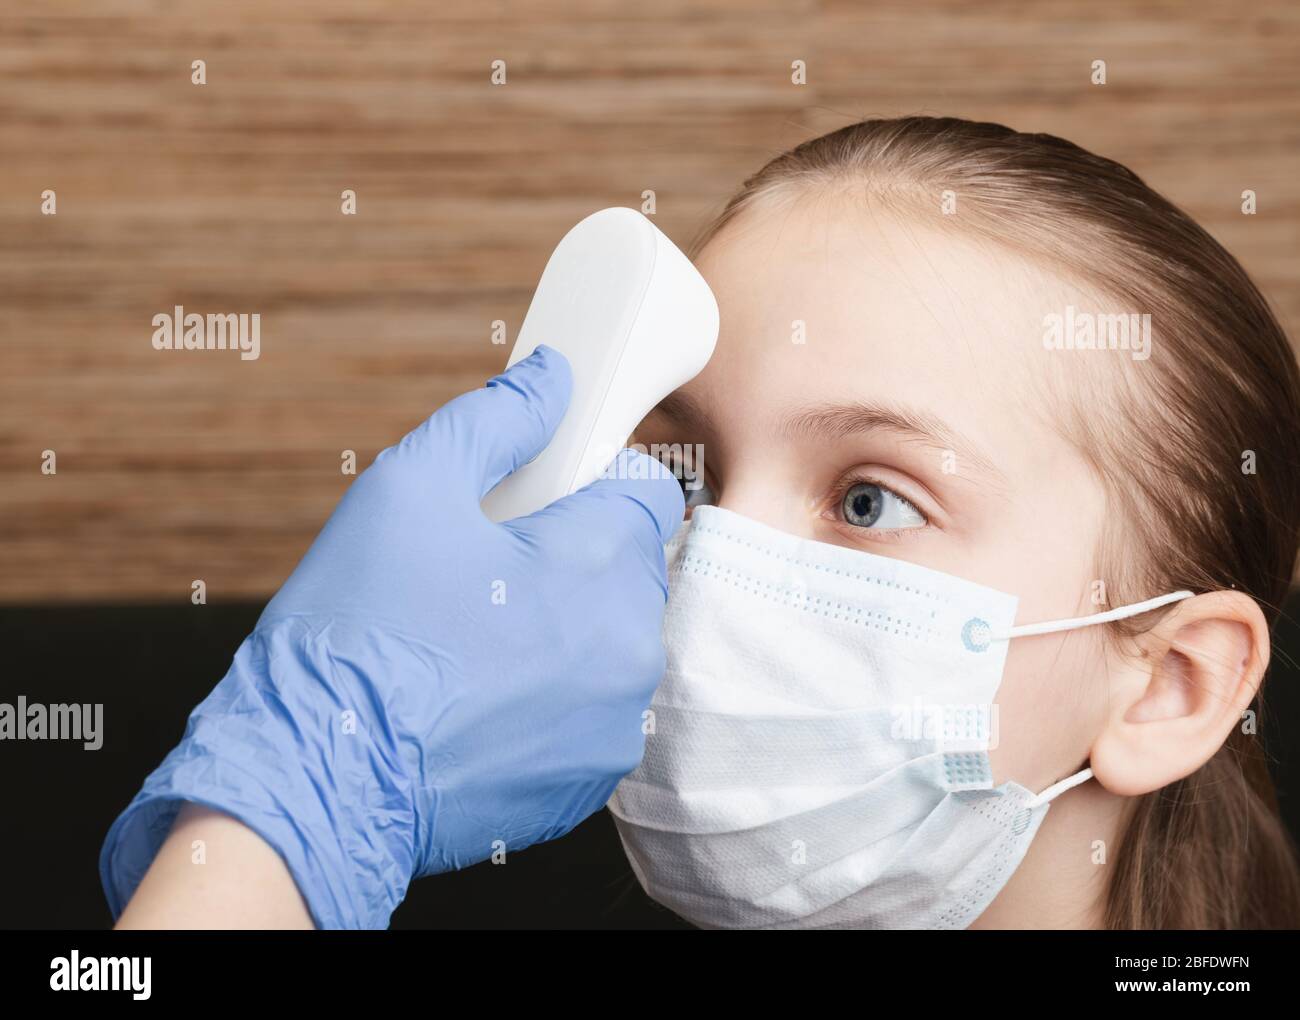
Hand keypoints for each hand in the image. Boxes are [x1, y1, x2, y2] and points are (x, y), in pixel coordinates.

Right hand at [100, 345, 684, 928]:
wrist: (316, 781)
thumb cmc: (357, 633)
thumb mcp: (409, 485)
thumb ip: (497, 418)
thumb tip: (551, 378)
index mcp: (600, 566)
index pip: (646, 491)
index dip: (591, 481)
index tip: (539, 498)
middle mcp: (629, 649)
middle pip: (629, 567)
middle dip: (573, 555)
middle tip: (486, 569)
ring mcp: (614, 723)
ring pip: (610, 640)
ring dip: (564, 627)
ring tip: (473, 638)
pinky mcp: (588, 778)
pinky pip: (589, 708)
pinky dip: (552, 694)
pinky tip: (479, 696)